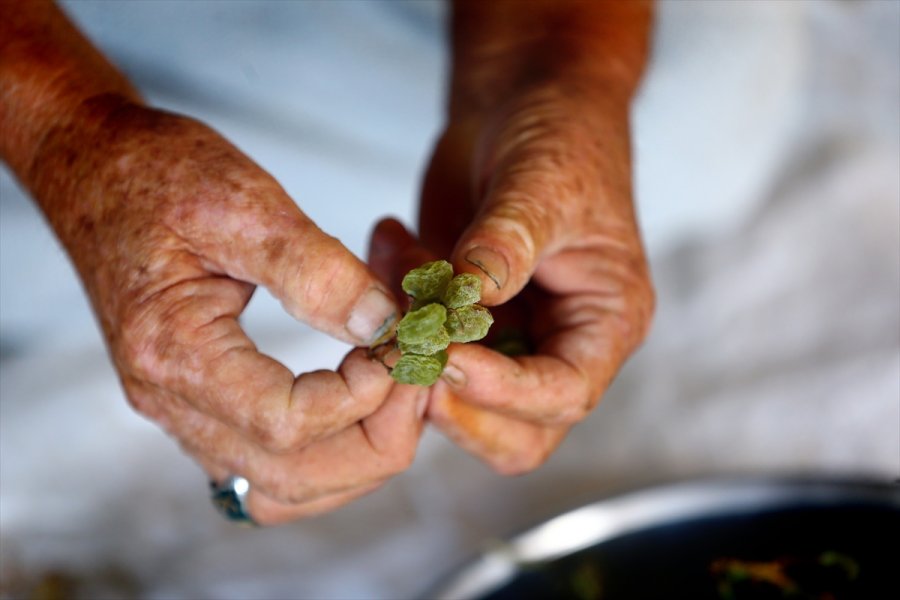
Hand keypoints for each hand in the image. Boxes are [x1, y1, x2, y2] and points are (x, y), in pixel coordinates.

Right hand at [30, 99, 422, 523]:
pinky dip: (326, 452)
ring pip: (283, 489)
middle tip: (420, 376)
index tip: (403, 345)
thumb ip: (314, 268)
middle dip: (377, 439)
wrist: (96, 168)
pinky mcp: (197, 403)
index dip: (362, 395)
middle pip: (292, 478)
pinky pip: (267, 467)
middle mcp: (169, 401)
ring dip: (356, 457)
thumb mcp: (241, 202)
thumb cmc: (157, 174)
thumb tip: (383, 325)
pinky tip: (358, 404)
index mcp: (172, 352)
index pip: (285, 423)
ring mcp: (181, 410)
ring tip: (398, 392)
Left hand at [370, 1, 653, 472]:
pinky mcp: (458, 319)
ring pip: (453, 395)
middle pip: (514, 431)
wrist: (524, 101)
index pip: (564, 393)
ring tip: (399, 259)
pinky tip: (390, 238)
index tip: (444, 358)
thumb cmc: (560, 136)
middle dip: (454, 402)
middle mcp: (558, 343)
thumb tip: (464, 303)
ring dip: (412, 346)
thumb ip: (504, 246)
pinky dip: (392, 302)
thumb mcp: (541, 184)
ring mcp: (504, 337)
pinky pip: (415, 342)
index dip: (503, 391)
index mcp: (605, 321)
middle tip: (404, 352)